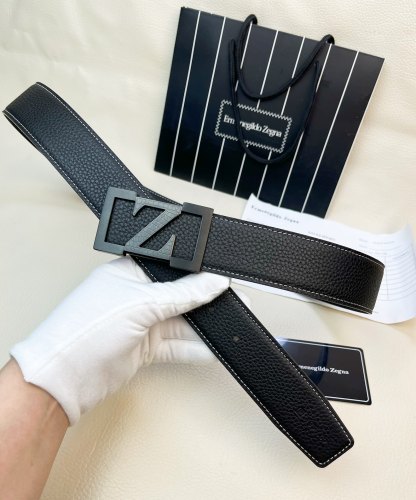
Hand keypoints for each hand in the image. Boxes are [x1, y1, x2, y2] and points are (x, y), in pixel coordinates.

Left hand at [10, 257, 229, 424]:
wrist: (64, 380)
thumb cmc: (85, 329)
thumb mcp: (140, 303)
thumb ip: (182, 294)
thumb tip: (212, 282)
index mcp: (129, 273)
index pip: (171, 269)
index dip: (197, 273)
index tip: (222, 277)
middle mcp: (135, 297)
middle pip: (179, 296)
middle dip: (206, 301)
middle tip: (235, 301)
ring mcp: (140, 324)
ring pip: (180, 323)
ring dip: (203, 326)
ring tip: (230, 325)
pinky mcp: (143, 349)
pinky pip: (175, 346)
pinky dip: (193, 348)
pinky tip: (212, 349)